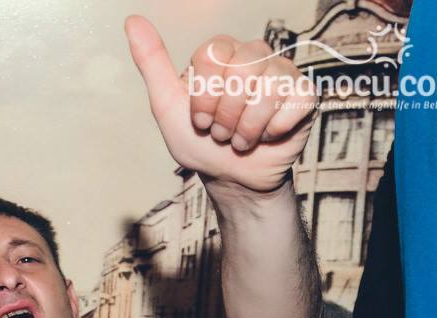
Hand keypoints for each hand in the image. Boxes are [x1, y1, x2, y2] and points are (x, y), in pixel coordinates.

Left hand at [126, 16, 314, 193]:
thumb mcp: (166, 105)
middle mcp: (252, 55)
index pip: (212, 55)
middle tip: (220, 133)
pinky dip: (274, 129)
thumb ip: (151, 62)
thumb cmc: (199, 142)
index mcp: (220, 52)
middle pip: (243, 69)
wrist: (230, 178)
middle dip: (225, 114)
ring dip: (248, 126)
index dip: (204, 96)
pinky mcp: (304, 94)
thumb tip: (132, 21)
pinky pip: (294, 100)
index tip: (199, 120)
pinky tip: (267, 136)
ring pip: (269, 86)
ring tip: (241, 138)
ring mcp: (281, 72)